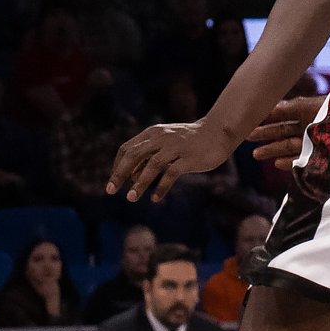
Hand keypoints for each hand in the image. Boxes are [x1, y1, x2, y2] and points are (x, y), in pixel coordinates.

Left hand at [109, 118, 240, 201]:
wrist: (218, 131)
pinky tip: (155, 198)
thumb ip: (149, 157)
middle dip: (120, 174)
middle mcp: (161, 138)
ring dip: (139, 183)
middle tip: (111, 191)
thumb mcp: (165, 145)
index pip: (127, 149)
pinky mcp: (189, 157)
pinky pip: (172, 173)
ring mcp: (175, 147)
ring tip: (131, 198)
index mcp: (152, 134)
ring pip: (152, 164)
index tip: (113, 183)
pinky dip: (162, 186)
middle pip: (134, 155)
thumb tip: (132, 177)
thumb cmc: (189, 141)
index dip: (117, 166)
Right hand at [249, 94, 321, 170]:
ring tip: (256, 154)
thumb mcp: (306, 107)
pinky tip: (277, 163)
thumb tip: (267, 108)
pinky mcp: (318, 157)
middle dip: (265, 134)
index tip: (252, 121)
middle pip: (282, 132)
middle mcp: (307, 127)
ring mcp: (312, 142)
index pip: (282, 115)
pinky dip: (289, 162)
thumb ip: (287, 109)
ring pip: (288, 146)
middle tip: (247, 137)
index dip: (268, 118)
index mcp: (306, 112)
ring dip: (272, 150)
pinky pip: (301, 161)